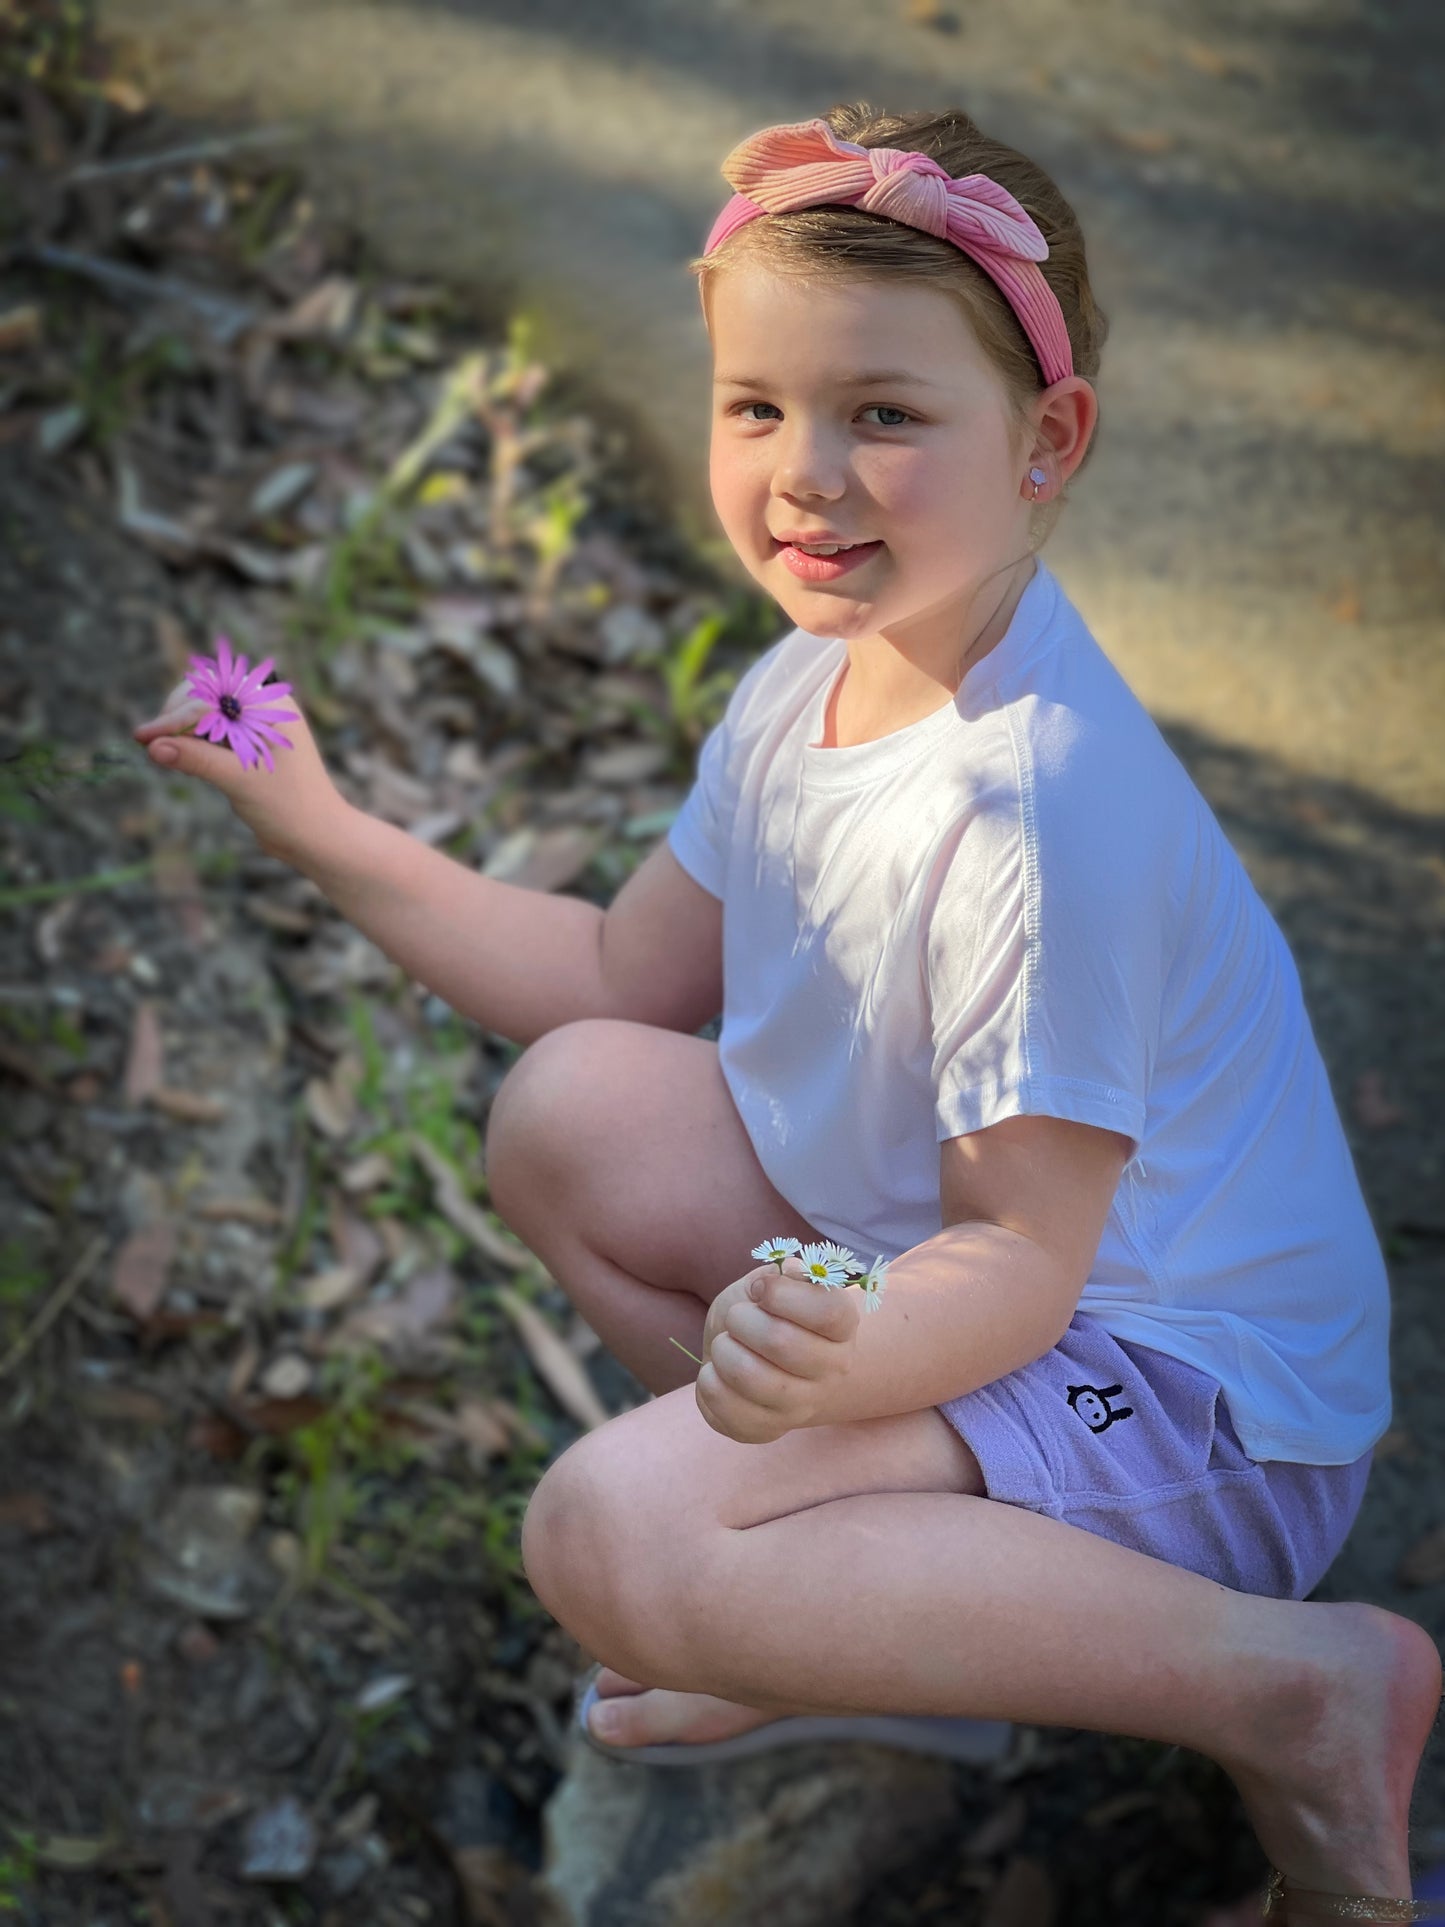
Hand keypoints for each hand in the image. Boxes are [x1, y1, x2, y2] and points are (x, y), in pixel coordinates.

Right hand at [133, 675, 349, 864]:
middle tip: (152, 745)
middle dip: (176, 717)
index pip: (210, 698)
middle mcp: (263, 709)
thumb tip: (154, 747)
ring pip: (204, 714)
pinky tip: (181, 759)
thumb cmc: (288, 806)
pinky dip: (192, 743)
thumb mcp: (239, 780)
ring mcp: (255, 727)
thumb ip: (197, 759)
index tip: (144, 738)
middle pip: (204, 696)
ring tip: (164, 752)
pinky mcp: (247, 747)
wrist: (315, 837)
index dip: (174, 717)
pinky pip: (211, 733)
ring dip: (182, 731)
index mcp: (270, 706)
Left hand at [695, 1258, 861, 1444]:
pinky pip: (727, 1409)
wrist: (753, 1356)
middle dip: (741, 1320)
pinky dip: (709, 1383)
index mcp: (842, 1327)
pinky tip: (715, 1372)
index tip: (759, 1289)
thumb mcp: (776, 1280)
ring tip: (725, 1344)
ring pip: (750, 1377)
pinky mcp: (766, 1430)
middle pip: (780, 1342)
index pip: (827, 1312)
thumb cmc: (766, 1312)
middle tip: (736, 1317)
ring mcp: (802, 1406)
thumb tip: (788, 1274)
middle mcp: (832, 1370)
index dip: (782, 1294)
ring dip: (724, 1351)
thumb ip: (785, 1272)